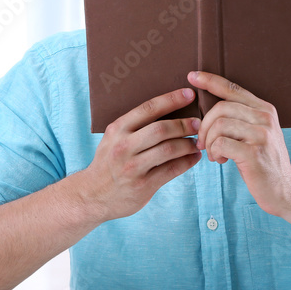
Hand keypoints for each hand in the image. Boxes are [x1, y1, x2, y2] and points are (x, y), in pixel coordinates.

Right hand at [81, 88, 200, 220]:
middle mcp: (123, 147)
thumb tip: (170, 109)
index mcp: (117, 129)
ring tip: (197, 142)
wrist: (92, 195)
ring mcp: (133, 167)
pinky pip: (172, 170)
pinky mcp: (142, 186)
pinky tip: (194, 157)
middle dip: (184, 124)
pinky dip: (187, 162)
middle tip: (198, 123)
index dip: (171, 100)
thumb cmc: (109, 161)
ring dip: (188, 144)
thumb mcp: (113, 138)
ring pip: (169, 150)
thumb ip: (134, 126)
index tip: (189, 94)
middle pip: (161, 129)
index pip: (148, 109)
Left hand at [188, 71, 290, 216]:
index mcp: (265, 109)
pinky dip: (214, 152)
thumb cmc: (264, 163)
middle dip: (204, 126)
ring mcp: (262, 134)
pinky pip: (221, 143)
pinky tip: (221, 160)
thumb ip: (240, 119)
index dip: (210, 81)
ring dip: (209, 141)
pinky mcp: (254, 153)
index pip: (233, 88)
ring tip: (214, 154)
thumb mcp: (258, 135)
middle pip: (221, 108)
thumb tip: (210, 112)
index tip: (193, 76)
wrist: (285, 191)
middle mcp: (265, 117)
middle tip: (203, 143)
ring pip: (219, 125)